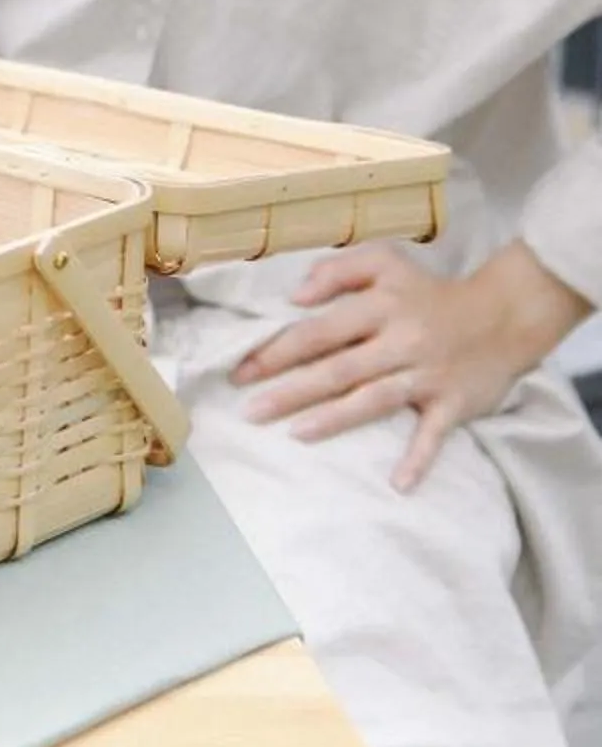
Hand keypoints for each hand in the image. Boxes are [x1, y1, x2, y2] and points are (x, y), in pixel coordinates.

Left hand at [232, 240, 586, 490]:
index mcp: (379, 308)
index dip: (277, 352)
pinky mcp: (455, 402)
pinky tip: (398, 484)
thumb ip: (337, 270)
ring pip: (375, 399)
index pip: (319, 332)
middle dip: (291, 391)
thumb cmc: (430, 292)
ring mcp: (428, 375)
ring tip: (295, 435)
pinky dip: (419, 458)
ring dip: (335, 418)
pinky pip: (435, 434)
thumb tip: (296, 295)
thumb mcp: (385, 263)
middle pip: (339, 369)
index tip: (240, 372)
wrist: (507, 314)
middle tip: (250, 410)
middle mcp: (401, 342)